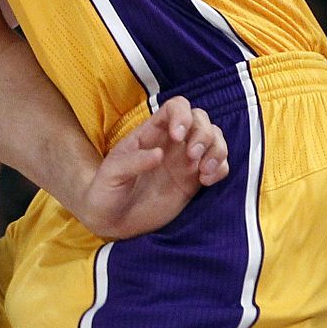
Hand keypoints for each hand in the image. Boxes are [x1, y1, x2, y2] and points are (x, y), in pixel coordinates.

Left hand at [73, 96, 229, 239]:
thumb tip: (159, 154)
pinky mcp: (194, 182)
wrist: (113, 220)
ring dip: (217, 150)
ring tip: (204, 171)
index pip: (175, 107)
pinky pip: (219, 166)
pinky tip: (206, 181)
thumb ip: (133, 162)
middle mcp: (171, 143)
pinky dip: (220, 169)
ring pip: (215, 139)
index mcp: (150, 133)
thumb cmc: (106, 191)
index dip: (182, 115)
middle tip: (192, 156)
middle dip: (204, 134)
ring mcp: (184, 161)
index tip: (178, 136)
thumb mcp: (112, 174)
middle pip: (200, 120)